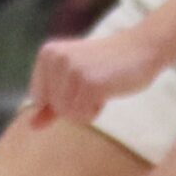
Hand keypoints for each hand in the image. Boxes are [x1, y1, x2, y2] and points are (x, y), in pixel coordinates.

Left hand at [28, 22, 167, 126]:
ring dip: (87, 109)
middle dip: (76, 104)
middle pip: (55, 107)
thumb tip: (32, 126)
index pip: (39, 98)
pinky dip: (95, 111)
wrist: (142, 48)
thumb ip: (51, 102)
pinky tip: (108, 91)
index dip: (63, 99)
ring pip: (68, 114)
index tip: (82, 80)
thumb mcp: (74, 78)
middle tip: (96, 82)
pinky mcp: (91, 83)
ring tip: (102, 86)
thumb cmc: (108, 64)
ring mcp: (73, 71)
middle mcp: (56, 59)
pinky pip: (83, 116)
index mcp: (48, 54)